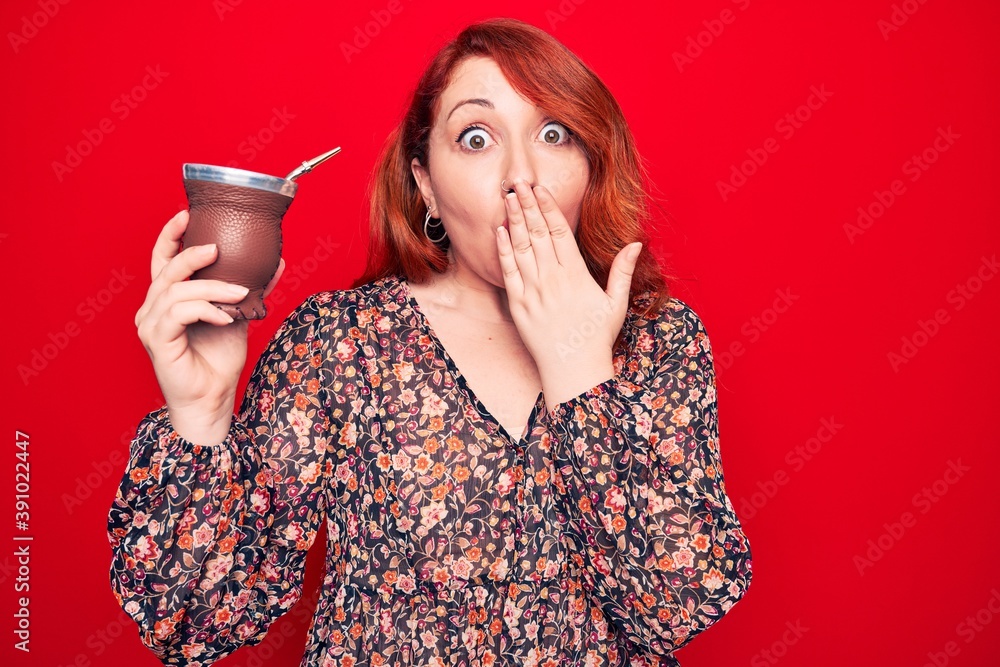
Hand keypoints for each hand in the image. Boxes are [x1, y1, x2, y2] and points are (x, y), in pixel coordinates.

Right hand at [134, 210, 284, 443]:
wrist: (212, 400)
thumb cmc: (219, 361)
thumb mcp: (239, 316)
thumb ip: (250, 289)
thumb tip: (276, 261)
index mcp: (167, 300)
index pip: (162, 260)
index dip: (171, 235)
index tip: (187, 214)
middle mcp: (152, 309)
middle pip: (166, 269)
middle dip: (192, 254)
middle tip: (219, 247)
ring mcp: (151, 325)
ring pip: (176, 290)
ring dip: (212, 287)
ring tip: (240, 293)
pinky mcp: (157, 341)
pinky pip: (178, 313)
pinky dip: (205, 309)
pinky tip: (226, 316)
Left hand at [495, 180, 641, 404]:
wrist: (572, 368)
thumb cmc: (596, 337)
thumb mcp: (616, 303)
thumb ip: (623, 271)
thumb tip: (635, 244)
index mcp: (576, 275)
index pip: (559, 231)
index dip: (548, 207)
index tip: (539, 189)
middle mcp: (553, 279)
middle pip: (537, 233)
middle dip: (527, 205)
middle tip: (516, 183)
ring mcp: (533, 291)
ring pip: (521, 248)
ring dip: (514, 220)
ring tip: (507, 198)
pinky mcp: (518, 305)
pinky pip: (508, 272)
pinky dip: (503, 250)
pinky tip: (499, 231)